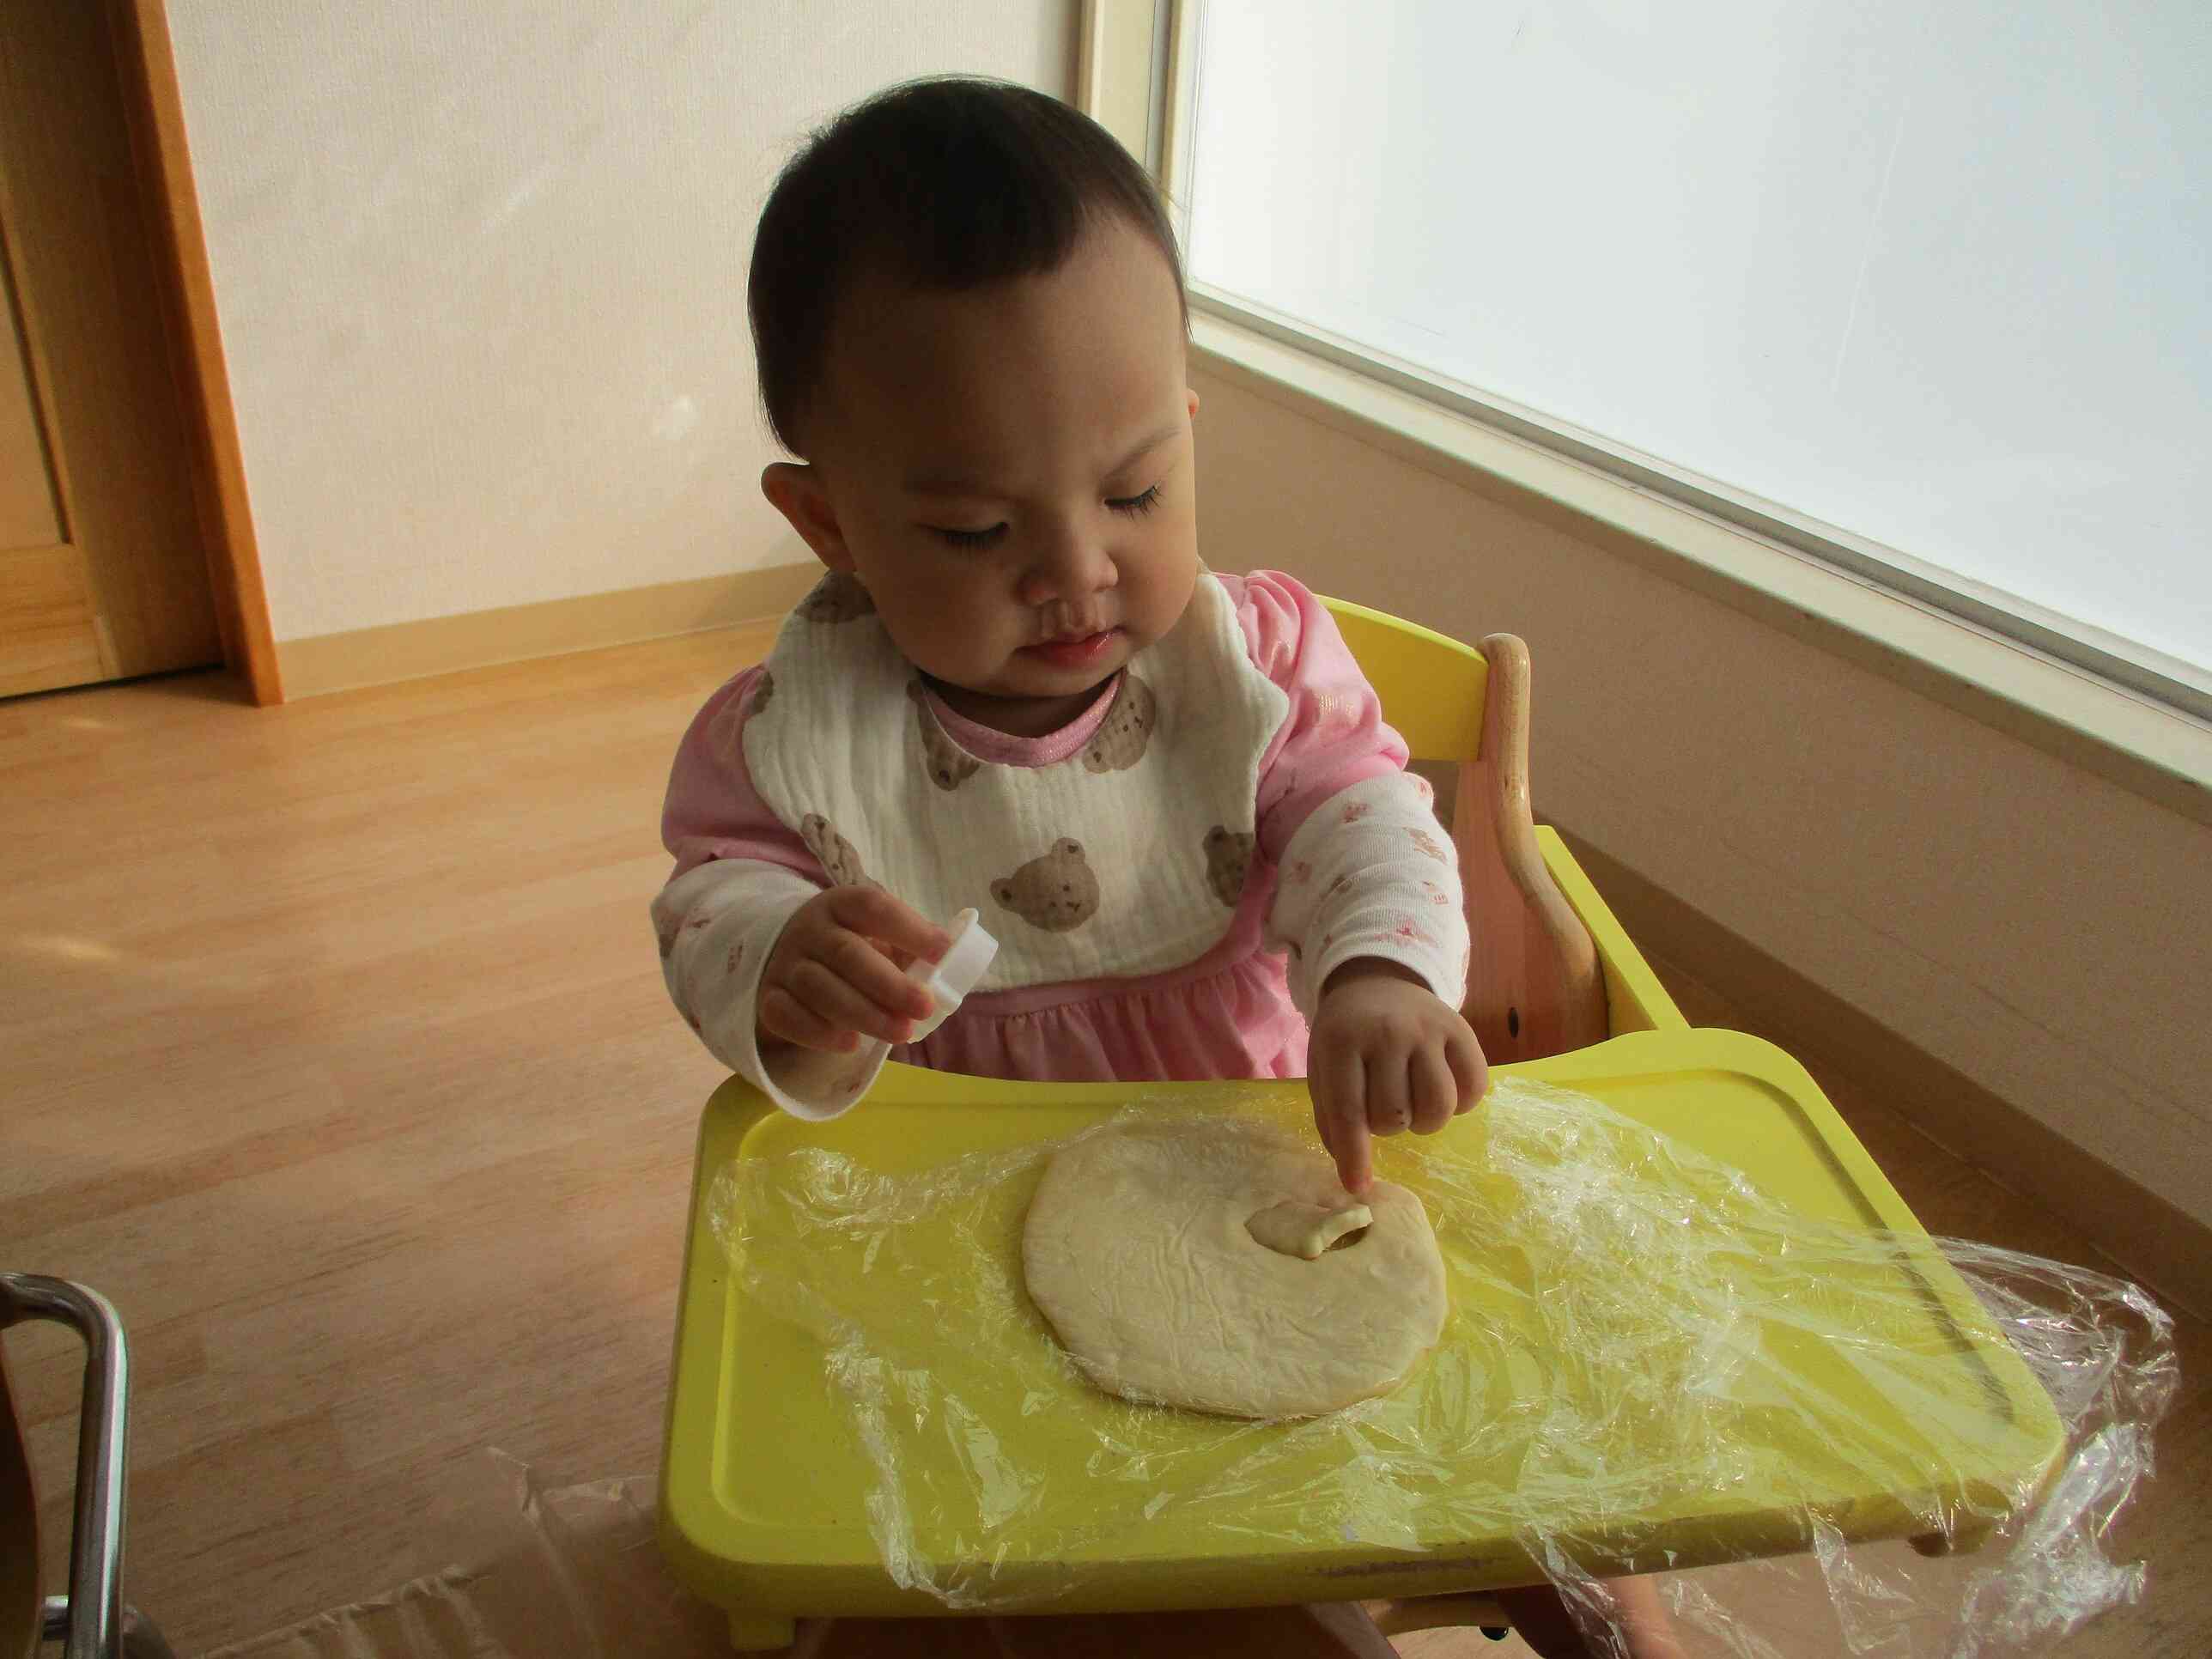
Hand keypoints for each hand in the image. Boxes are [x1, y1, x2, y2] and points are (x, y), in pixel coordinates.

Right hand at [757, 887, 949, 1053]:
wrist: (786, 959)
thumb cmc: (849, 949)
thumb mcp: (876, 937)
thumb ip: (908, 949)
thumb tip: (952, 968)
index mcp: (841, 905)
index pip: (872, 906)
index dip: (908, 927)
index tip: (943, 950)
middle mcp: (809, 930)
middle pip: (846, 954)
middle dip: (889, 984)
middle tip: (924, 1007)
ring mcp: (785, 964)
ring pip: (818, 987)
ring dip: (863, 1013)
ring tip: (900, 1033)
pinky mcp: (768, 999)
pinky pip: (786, 1015)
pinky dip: (818, 1032)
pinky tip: (851, 1044)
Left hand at [1308, 959, 1486, 1193]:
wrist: (1376, 982)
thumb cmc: (1346, 1038)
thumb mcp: (1324, 1069)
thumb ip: (1332, 1119)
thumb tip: (1355, 1177)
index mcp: (1341, 1042)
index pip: (1348, 1109)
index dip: (1354, 1155)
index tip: (1358, 1187)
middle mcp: (1387, 1032)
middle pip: (1394, 1116)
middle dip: (1387, 1127)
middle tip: (1382, 1105)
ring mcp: (1428, 1029)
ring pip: (1437, 1108)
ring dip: (1424, 1122)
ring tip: (1412, 1104)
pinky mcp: (1461, 1029)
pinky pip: (1473, 1089)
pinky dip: (1461, 1104)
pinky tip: (1442, 1090)